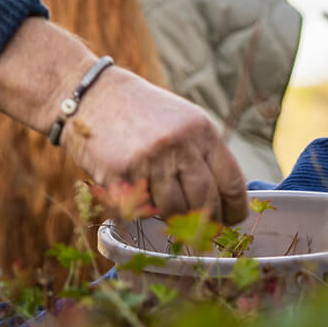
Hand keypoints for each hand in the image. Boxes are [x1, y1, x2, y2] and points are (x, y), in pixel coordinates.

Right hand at [61, 66, 249, 224]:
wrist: (93, 95)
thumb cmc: (142, 112)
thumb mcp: (182, 121)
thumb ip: (202, 155)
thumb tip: (222, 200)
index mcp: (201, 131)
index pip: (231, 183)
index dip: (234, 210)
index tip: (230, 221)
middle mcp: (179, 145)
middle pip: (205, 203)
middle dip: (206, 223)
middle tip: (202, 232)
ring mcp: (149, 161)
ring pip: (173, 211)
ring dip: (171, 217)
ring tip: (164, 206)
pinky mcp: (120, 176)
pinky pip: (140, 210)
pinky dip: (141, 211)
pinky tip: (136, 195)